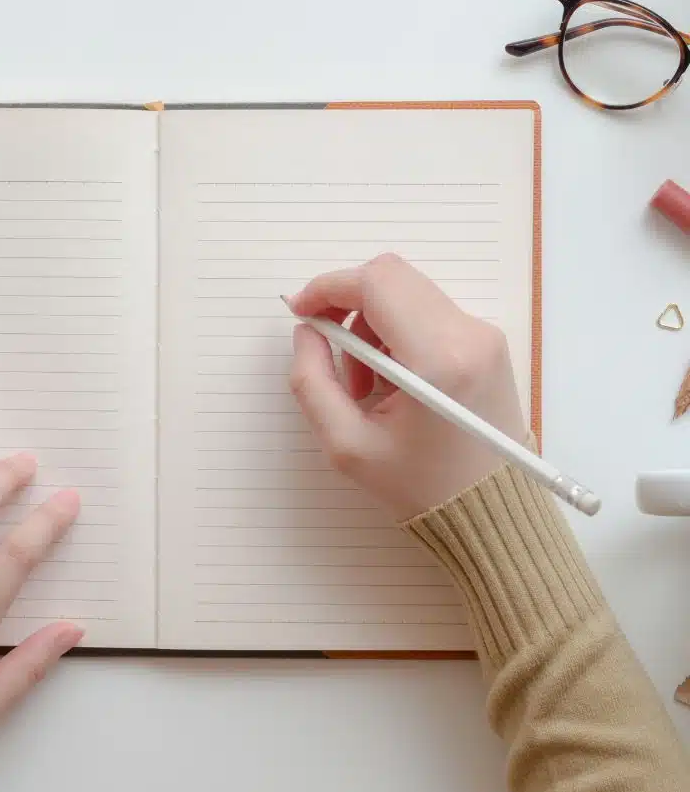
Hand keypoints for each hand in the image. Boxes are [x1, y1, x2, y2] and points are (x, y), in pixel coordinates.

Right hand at [286, 254, 526, 520]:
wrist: (490, 512)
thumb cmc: (420, 486)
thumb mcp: (345, 444)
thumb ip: (311, 380)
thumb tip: (307, 332)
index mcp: (438, 359)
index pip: (376, 283)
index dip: (328, 288)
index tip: (301, 312)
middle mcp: (469, 335)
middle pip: (392, 278)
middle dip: (348, 306)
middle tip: (333, 355)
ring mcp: (484, 336)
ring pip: (409, 294)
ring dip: (372, 325)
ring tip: (365, 384)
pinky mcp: (488, 343)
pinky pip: (428, 314)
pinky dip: (397, 335)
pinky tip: (392, 383)